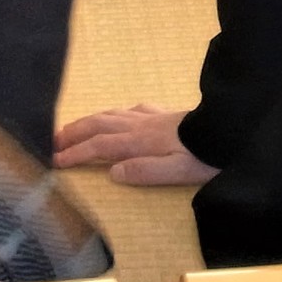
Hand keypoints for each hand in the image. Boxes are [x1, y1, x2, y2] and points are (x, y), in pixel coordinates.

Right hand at [53, 103, 220, 187]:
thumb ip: (144, 171)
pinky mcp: (166, 114)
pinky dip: (116, 113)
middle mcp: (141, 125)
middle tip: (52, 142)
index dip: (75, 153)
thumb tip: (112, 172)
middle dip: (73, 133)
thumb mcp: (177, 171)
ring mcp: (153, 116)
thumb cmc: (205, 156)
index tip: (54, 161)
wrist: (230, 130)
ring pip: (112, 114)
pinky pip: (133, 109)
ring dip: (89, 121)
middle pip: (99, 125)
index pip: (99, 146)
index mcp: (140, 141)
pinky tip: (119, 116)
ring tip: (73, 129)